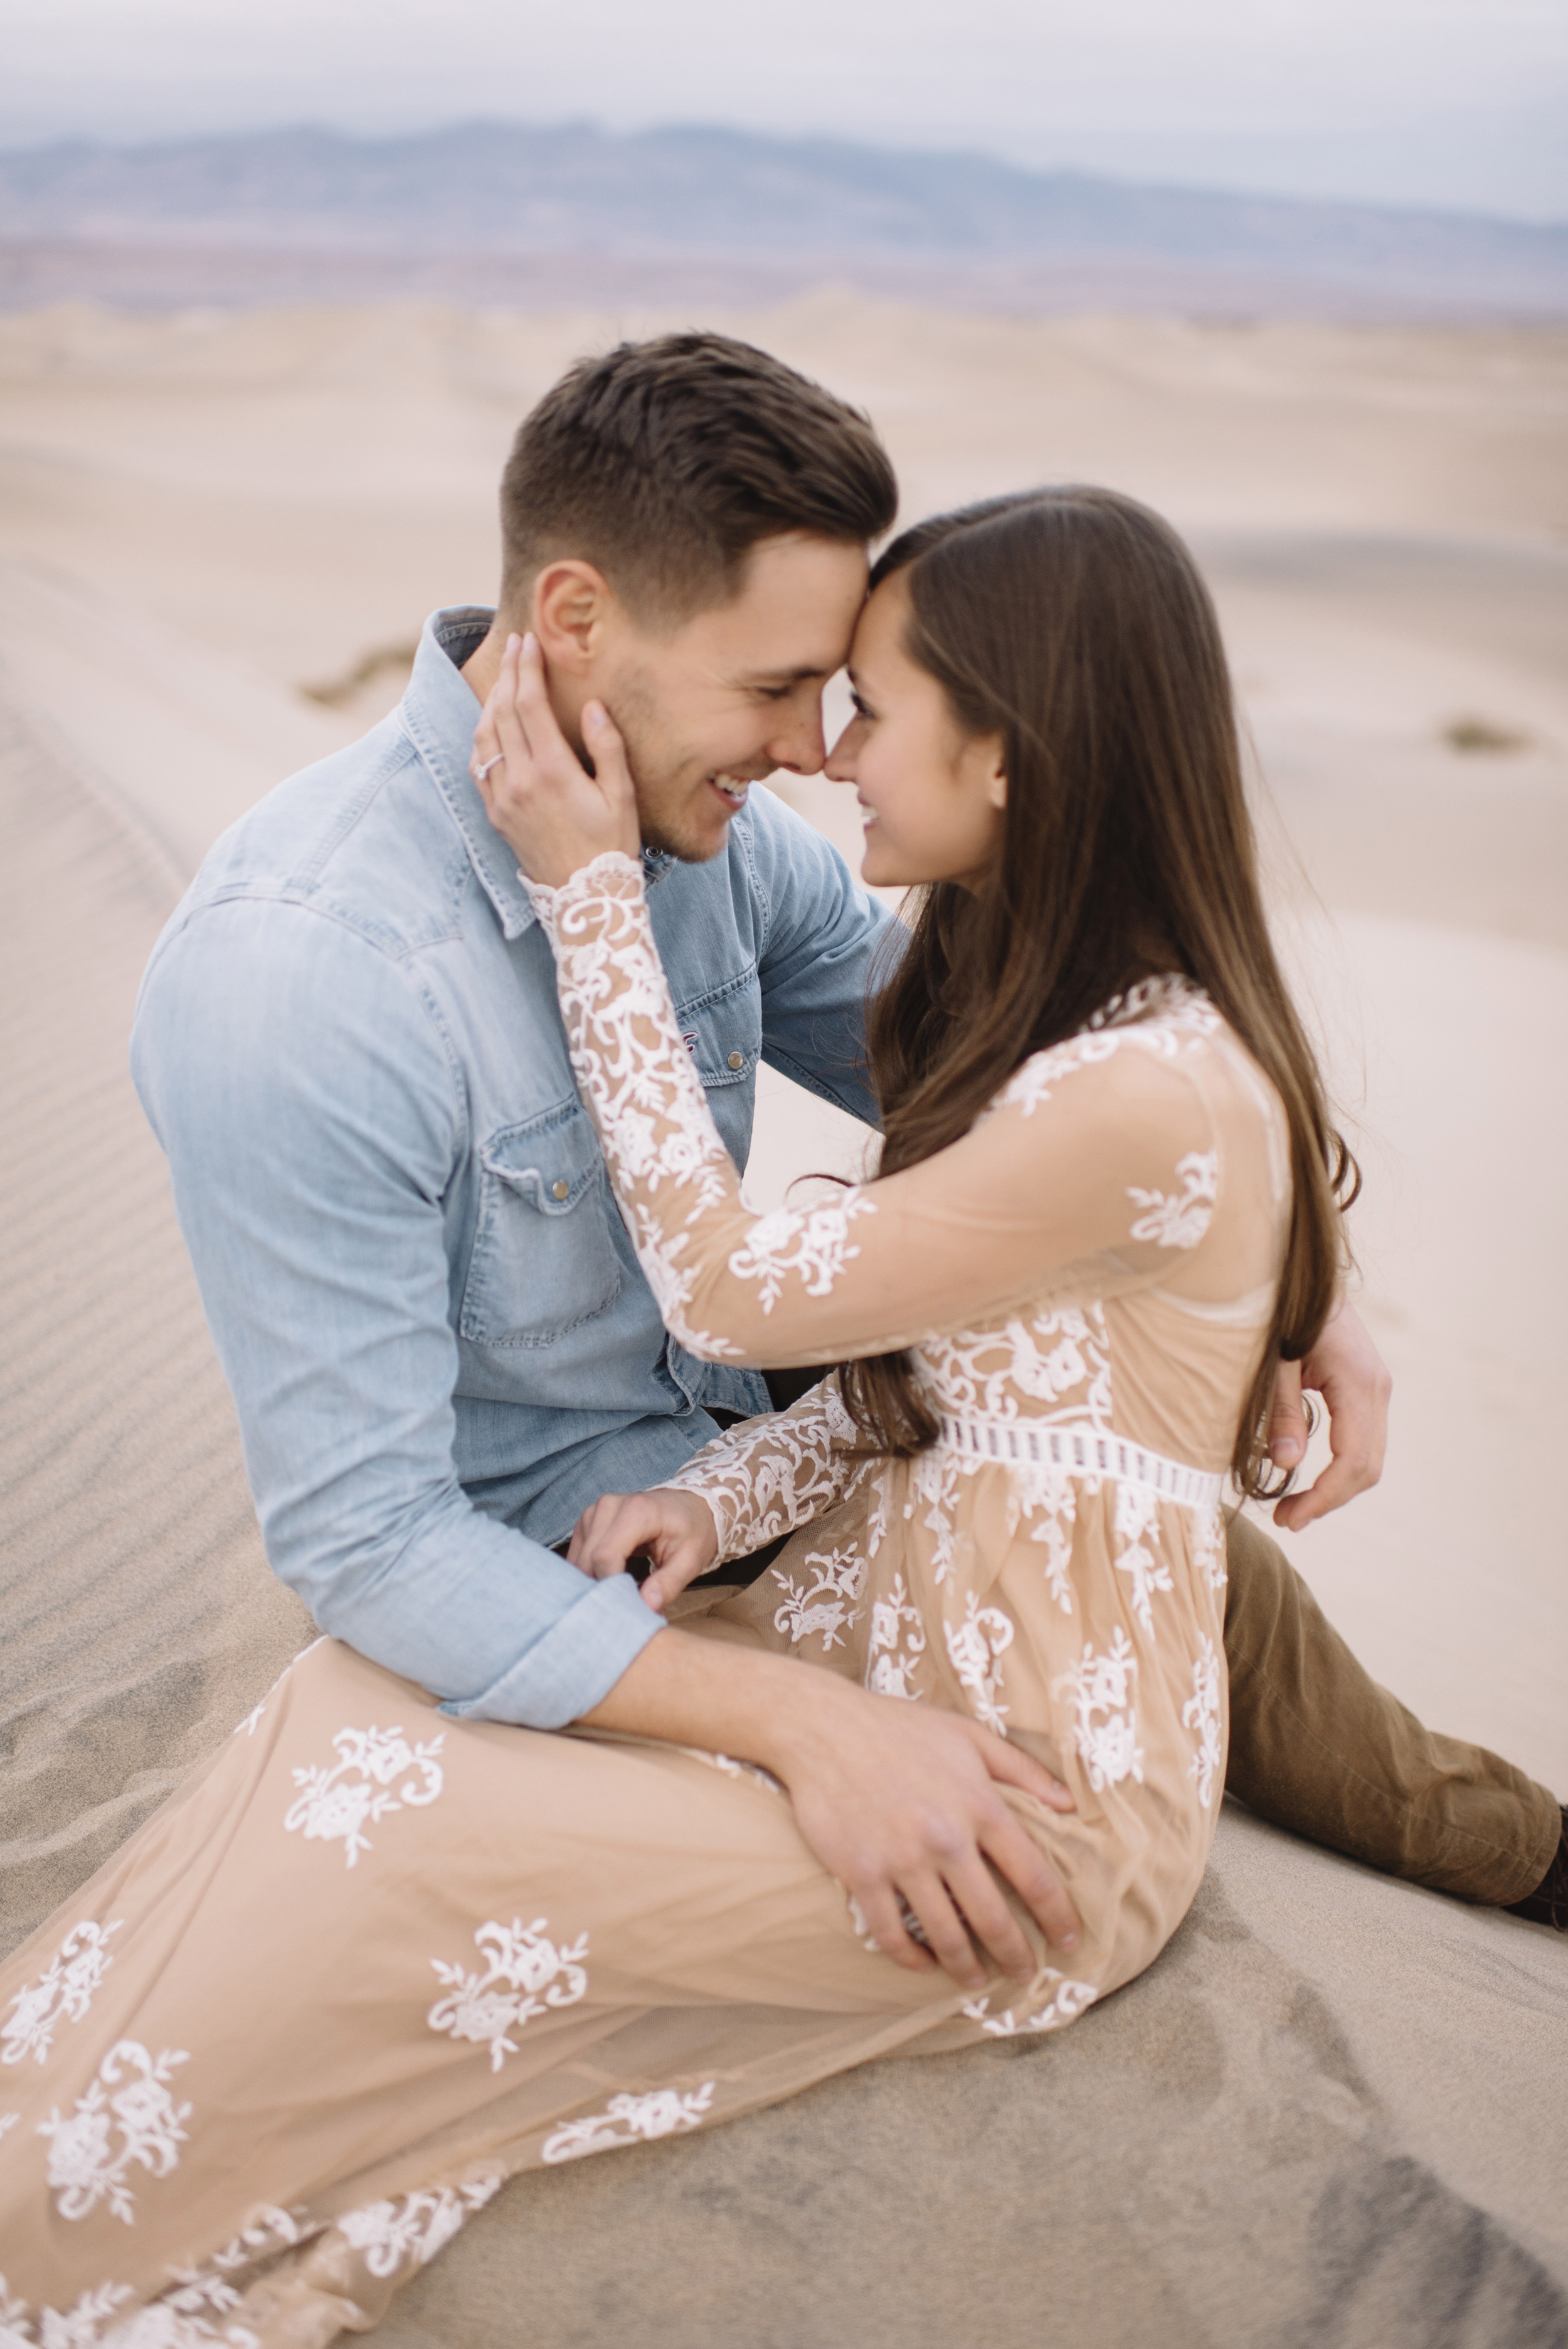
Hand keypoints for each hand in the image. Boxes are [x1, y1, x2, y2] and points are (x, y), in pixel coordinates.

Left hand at [470, 631, 638, 884]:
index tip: (530, 642)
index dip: (528, 669)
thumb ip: (606, 747)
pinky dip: (482, 736)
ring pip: (485, 736)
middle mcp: (520, 781)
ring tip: (506, 679)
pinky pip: (478, 765)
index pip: (529, 705)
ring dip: (492, 701)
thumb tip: (592, 706)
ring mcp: (502, 799)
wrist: (585, 900)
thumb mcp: (622, 796)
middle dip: (509, 674)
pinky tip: (492, 725)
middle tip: (517, 647)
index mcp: (552, 772)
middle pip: (503, 712)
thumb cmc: (611, 847)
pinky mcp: (495, 814)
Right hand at [569, 1488, 719, 1611]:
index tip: (628, 1610)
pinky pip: (577, 1556)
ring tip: (621, 1595)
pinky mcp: (587, 1522)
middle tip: (626, 1609)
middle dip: (604, 1590)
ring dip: (595, 1583)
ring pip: (579, 1561)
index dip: (612, 1588)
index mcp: (636, 1511)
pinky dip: (590, 1574)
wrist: (689, 1506)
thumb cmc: (692, 1531)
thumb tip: (646, 1608)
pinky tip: (611, 1583)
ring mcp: (593, 1512)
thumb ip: (668, 1584)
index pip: (605, 1557)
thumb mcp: (691, 1560)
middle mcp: (608, 1506)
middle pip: (588, 1561)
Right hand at [579, 1601, 1080, 1989]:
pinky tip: (923, 1964)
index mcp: (980, 1805)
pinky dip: (911, 1959)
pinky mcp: (862, 1874)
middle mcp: (946, 1839)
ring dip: (967, 1967)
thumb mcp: (969, 1736)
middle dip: (1016, 1955)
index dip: (1059, 1916)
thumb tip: (1071, 1805)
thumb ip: (1023, 1770)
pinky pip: (892, 1933)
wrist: (823, 1728)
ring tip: (977, 1980)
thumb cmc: (899, 1728)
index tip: (1071, 1941)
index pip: (1034, 1875)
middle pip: (994, 1917)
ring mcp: (902, 1860)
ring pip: (945, 1935)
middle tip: (1026, 1975)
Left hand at [1266, 1297, 1391, 1530]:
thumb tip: (1286, 1465)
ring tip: (1293, 1506)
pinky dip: (1340, 1466)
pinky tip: (1308, 1476)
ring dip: (1336, 1487)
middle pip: (1368, 1467)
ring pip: (1369, 1457)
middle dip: (1330, 1499)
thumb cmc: (1282, 1309)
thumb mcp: (1273, 1361)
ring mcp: (1376, 1388)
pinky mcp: (1366, 1387)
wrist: (1302, 1271)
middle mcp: (1377, 1389)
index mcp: (1358, 1384)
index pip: (1353, 1461)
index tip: (1291, 1518)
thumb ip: (1281, 1411)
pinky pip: (1362, 1439)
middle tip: (1287, 1520)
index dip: (1324, 1497)